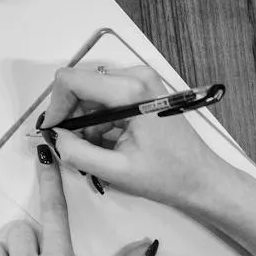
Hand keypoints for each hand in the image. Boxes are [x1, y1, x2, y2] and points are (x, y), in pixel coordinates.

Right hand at [44, 64, 240, 212]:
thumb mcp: (116, 171)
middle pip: (81, 85)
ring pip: (90, 93)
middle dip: (70, 115)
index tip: (53, 131)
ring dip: (83, 121)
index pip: (72, 80)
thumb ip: (77, 153)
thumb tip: (53, 137)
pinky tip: (105, 144)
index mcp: (131, 90)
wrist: (203, 179)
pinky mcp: (142, 90)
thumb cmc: (169, 176)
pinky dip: (97, 120)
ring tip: (93, 150)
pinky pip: (105, 98)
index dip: (55, 106)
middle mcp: (136, 76)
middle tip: (70, 145)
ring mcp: (140, 81)